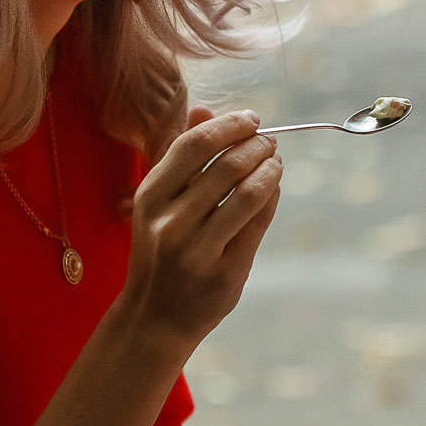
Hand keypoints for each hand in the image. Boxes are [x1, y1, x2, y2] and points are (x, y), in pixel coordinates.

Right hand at [116, 108, 280, 349]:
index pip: (194, 145)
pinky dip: (272, 197)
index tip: (251, 118)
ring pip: (247, 193)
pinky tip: (274, 188)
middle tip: (270, 141)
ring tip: (275, 161)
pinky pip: (258, 223)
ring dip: (270, 169)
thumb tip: (204, 108)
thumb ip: (179, 157)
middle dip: (256, 145)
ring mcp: (196, 250)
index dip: (229, 125)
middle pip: (225, 166)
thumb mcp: (158, 203)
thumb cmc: (161, 250)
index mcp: (150, 197)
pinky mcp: (223, 273)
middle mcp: (169, 222)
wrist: (154, 317)